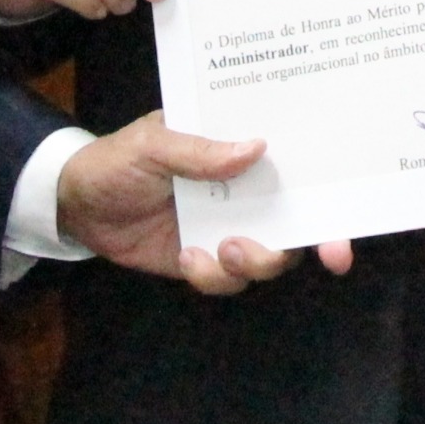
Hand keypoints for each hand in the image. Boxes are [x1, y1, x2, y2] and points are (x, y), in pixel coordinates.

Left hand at [57, 113, 355, 294]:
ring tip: (224, 249)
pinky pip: (226, 280)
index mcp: (237, 150)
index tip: (353, 212)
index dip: (329, 188)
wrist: (71, 204)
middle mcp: (243, 191)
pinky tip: (187, 259)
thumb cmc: (116, 159)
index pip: (295, 165)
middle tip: (330, 255)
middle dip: (318, 241)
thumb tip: (257, 147)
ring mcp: (226, 227)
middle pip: (298, 219)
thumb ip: (199, 151)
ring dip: (258, 260)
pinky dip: (213, 276)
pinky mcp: (203, 260)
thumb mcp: (153, 143)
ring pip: (269, 255)